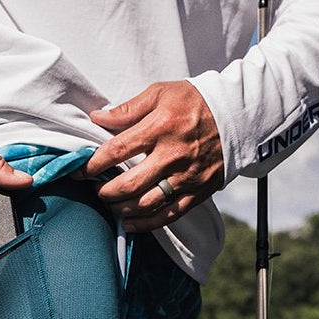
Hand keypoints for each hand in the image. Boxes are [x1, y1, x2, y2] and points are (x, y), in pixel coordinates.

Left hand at [83, 81, 223, 232]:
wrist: (238, 116)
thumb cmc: (195, 102)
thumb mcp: (161, 93)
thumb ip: (128, 109)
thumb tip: (97, 117)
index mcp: (161, 127)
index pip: (118, 150)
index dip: (94, 163)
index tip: (80, 171)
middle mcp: (173, 155)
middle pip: (129, 184)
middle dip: (105, 191)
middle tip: (94, 190)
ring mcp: (186, 177)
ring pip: (146, 204)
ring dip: (121, 209)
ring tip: (109, 205)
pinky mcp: (197, 192)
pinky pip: (168, 215)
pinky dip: (145, 224)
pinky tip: (129, 223)